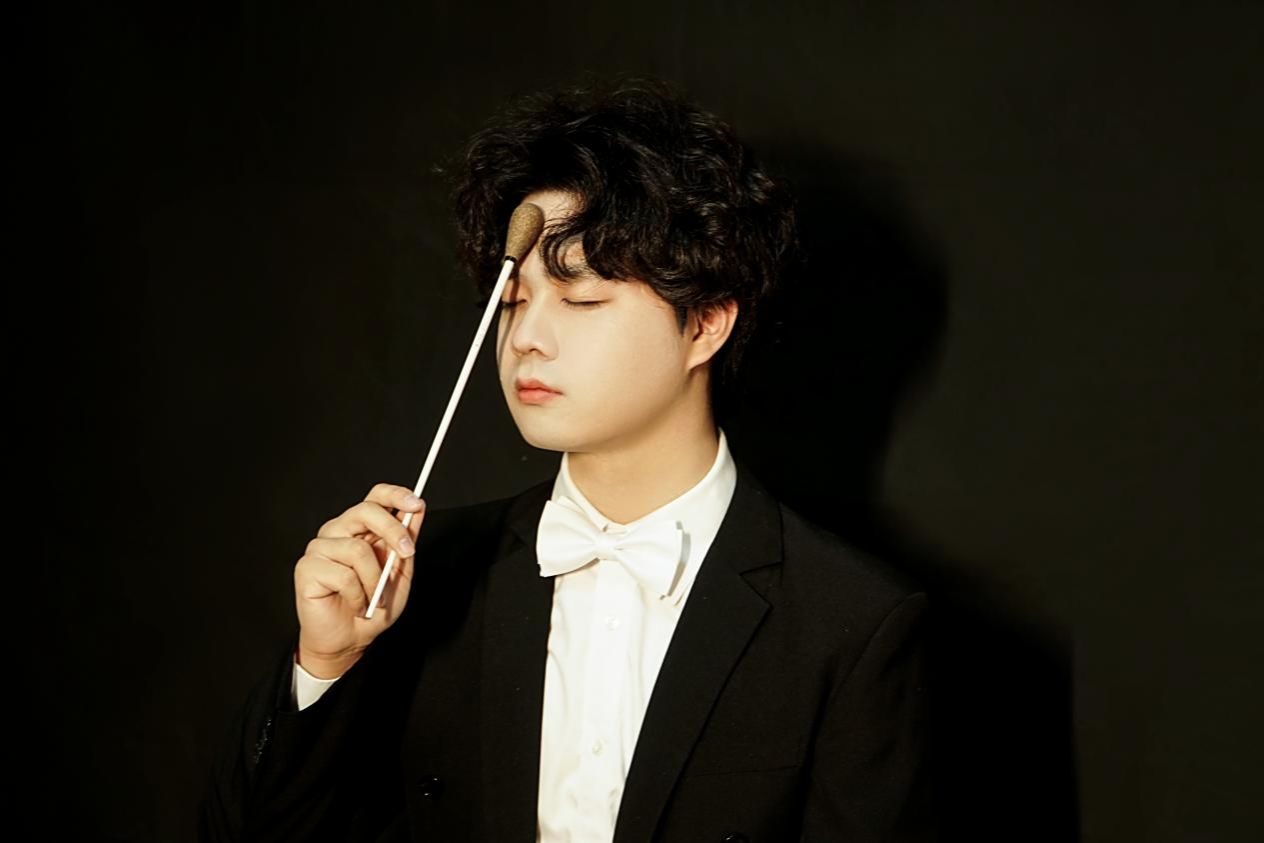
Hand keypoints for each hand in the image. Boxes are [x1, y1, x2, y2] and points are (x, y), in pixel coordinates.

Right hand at [293, 484, 425, 677]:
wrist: (348, 641)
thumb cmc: (372, 607)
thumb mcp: (400, 573)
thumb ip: (406, 541)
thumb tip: (417, 511)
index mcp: (361, 528)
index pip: (375, 497)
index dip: (395, 495)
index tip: (417, 503)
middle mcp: (338, 531)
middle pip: (365, 511)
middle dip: (393, 530)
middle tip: (407, 552)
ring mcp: (320, 548)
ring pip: (358, 549)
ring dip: (375, 580)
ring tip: (374, 599)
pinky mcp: (307, 568)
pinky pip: (344, 575)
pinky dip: (359, 596)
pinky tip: (357, 605)